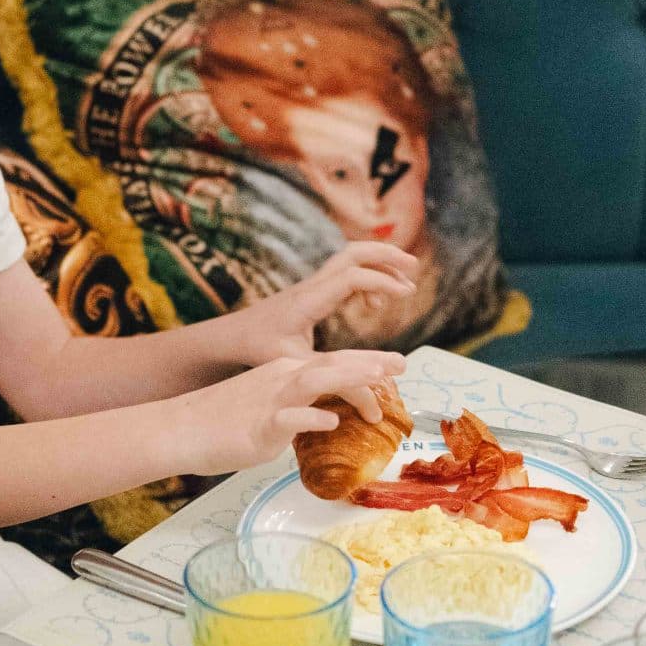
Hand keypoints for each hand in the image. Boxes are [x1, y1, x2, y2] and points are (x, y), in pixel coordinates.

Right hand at [174, 350, 404, 479]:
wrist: (180, 428)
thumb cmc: (222, 421)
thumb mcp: (266, 407)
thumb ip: (296, 408)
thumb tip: (322, 418)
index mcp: (285, 373)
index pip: (333, 363)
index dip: (366, 362)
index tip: (395, 364)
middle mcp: (282, 380)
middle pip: (332, 365)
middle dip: (369, 364)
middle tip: (402, 364)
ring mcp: (270, 401)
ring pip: (315, 382)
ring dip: (349, 378)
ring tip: (378, 381)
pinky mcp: (259, 426)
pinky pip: (288, 420)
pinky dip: (310, 419)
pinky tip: (331, 423)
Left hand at [227, 243, 423, 360]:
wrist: (232, 337)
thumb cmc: (259, 351)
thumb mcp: (295, 366)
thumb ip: (330, 373)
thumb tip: (368, 393)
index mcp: (309, 300)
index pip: (352, 277)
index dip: (382, 282)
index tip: (406, 294)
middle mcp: (312, 286)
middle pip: (353, 252)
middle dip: (386, 254)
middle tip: (414, 266)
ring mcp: (312, 285)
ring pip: (350, 259)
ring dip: (379, 266)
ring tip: (403, 288)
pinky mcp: (312, 291)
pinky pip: (346, 275)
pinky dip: (367, 281)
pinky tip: (374, 305)